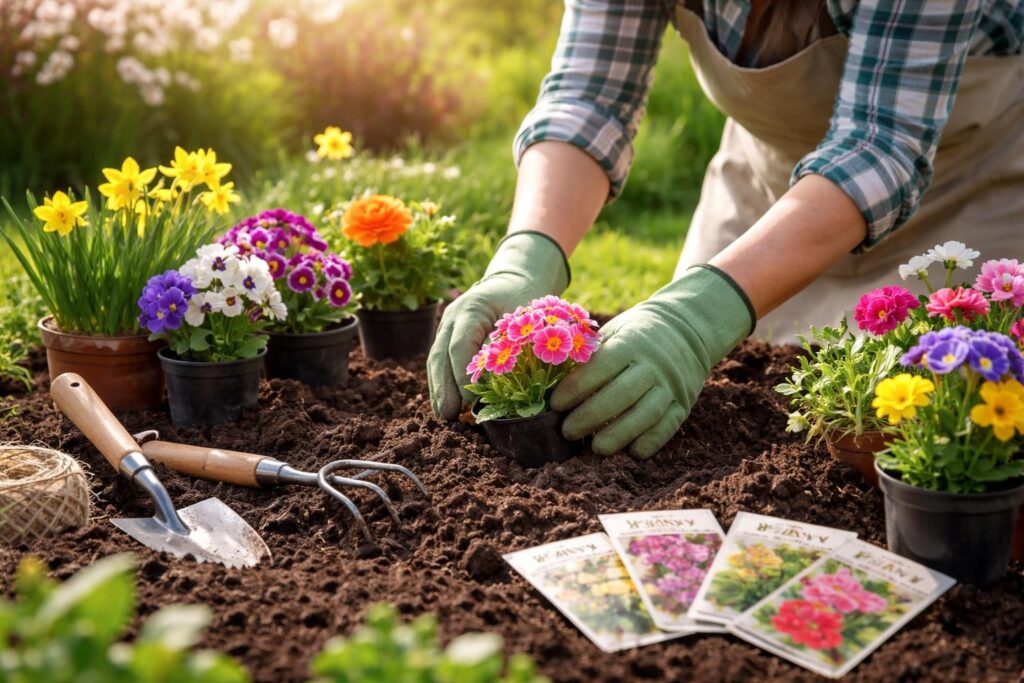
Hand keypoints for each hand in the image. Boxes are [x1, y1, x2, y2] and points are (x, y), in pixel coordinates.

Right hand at [428, 232, 569, 419]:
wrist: (513, 281)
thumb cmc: (526, 299)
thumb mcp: (528, 317)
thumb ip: (517, 343)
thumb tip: (509, 383)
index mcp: (472, 307)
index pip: (460, 345)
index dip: (462, 374)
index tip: (470, 400)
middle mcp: (453, 315)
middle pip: (441, 355)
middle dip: (444, 387)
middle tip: (449, 416)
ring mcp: (446, 325)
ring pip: (435, 360)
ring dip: (438, 390)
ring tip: (443, 416)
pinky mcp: (446, 336)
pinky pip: (439, 362)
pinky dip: (440, 384)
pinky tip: (444, 406)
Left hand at [550, 265, 753, 458]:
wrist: (688, 329)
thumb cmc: (636, 333)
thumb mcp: (615, 330)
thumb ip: (591, 352)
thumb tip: (552, 379)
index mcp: (631, 342)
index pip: (601, 367)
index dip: (576, 388)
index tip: (555, 405)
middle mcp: (653, 364)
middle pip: (621, 394)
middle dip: (591, 416)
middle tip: (567, 432)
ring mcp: (672, 384)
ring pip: (646, 414)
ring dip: (619, 435)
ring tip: (596, 449)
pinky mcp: (684, 402)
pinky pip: (668, 426)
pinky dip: (650, 441)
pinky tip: (630, 451)